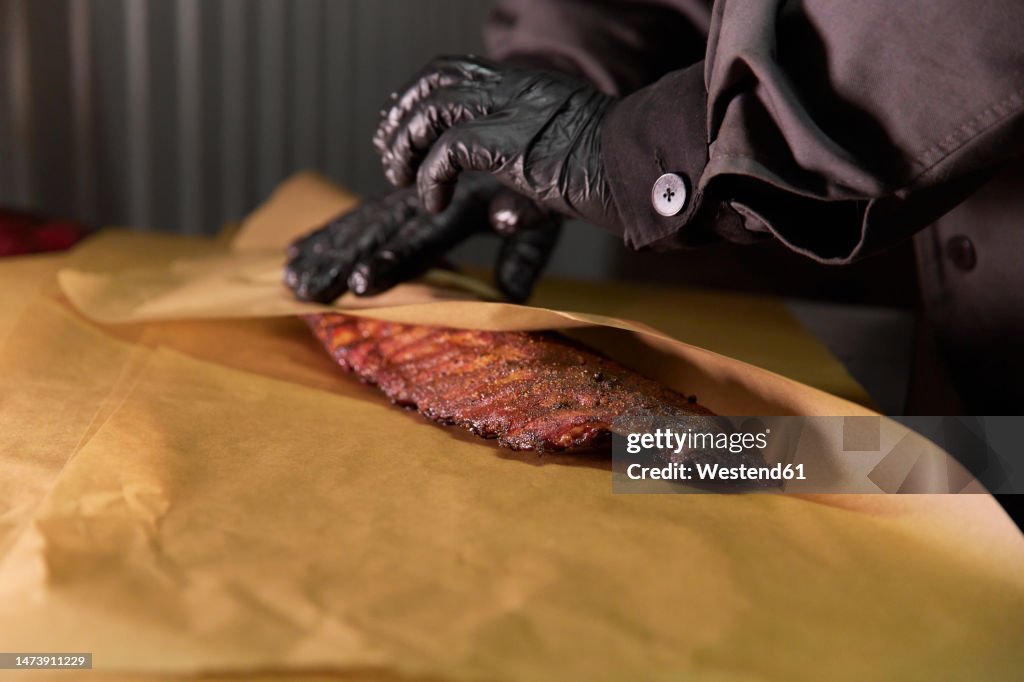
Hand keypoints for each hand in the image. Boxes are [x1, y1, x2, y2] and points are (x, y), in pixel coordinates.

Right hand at [284, 175, 560, 303]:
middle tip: (307, 289)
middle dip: (339, 261)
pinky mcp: (397, 197)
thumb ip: (524, 253)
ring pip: (358, 221)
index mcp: (463, 204)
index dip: (390, 261)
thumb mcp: (542, 218)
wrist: (524, 124)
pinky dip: (326, 232)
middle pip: (376, 229)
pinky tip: (295, 250)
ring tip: (291, 279)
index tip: (360, 284)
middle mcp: (428, 196)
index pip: (421, 237)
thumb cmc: (539, 183)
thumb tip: (512, 293)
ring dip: (324, 251)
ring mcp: (408, 195)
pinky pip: (358, 214)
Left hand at [374, 55, 621, 231]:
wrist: (653, 168)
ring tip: (403, 180)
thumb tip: (499, 221)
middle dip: (402, 115)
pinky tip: (433, 203)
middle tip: (389, 157)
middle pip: (436, 80)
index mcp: (527, 85)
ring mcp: (515, 112)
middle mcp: (518, 88)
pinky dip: (431, 177)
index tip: (401, 128)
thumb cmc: (619, 175)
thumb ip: (526, 179)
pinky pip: (450, 150)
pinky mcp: (513, 143)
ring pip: (434, 111)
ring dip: (407, 145)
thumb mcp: (565, 165)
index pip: (455, 71)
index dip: (418, 96)